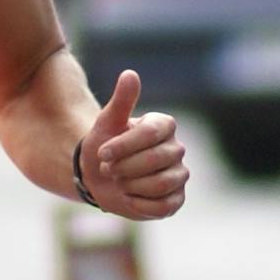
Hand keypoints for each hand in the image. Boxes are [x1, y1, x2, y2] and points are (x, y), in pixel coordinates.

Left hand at [76, 70, 188, 220]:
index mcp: (163, 125)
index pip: (150, 134)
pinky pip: (163, 206)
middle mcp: (176, 148)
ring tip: (119, 182)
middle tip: (108, 169)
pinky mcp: (176, 199)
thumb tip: (130, 74)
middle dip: (124, 168)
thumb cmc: (104, 146)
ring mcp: (179, 174)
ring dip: (131, 186)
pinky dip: (139, 204)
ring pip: (160, 184)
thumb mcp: (107, 123)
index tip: (102, 153)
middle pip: (155, 160)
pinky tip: (129, 198)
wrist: (99, 178)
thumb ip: (121, 100)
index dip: (124, 146)